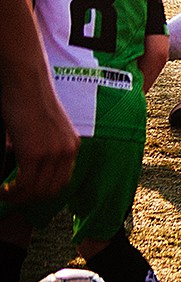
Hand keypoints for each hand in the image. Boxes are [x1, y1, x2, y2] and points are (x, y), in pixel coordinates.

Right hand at [0, 70, 77, 205]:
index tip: (24, 193)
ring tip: (4, 194)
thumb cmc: (28, 100)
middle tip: (11, 196)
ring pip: (37, 192)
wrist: (25, 82)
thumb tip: (25, 169)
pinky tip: (1, 190)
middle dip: (29, 199)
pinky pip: (25, 185)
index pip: (62, 181)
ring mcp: (53, 153)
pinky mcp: (35, 153)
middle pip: (52, 191)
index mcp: (72, 145)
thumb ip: (41, 149)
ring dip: (18, 198)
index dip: (41, 192)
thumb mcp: (43, 129)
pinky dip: (11, 193)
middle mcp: (68, 151)